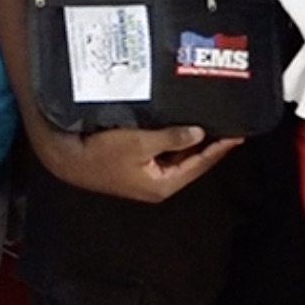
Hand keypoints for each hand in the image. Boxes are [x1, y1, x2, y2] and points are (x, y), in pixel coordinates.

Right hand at [31, 124, 239, 202]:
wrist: (67, 158)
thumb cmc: (100, 154)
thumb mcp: (140, 143)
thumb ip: (172, 138)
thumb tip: (198, 132)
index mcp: (163, 184)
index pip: (200, 164)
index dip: (219, 148)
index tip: (237, 134)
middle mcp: (157, 183)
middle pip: (190, 161)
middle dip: (206, 143)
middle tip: (224, 123)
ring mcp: (144, 175)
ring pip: (175, 156)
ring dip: (188, 139)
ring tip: (205, 120)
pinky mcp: (133, 166)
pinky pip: (159, 151)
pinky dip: (170, 138)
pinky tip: (175, 123)